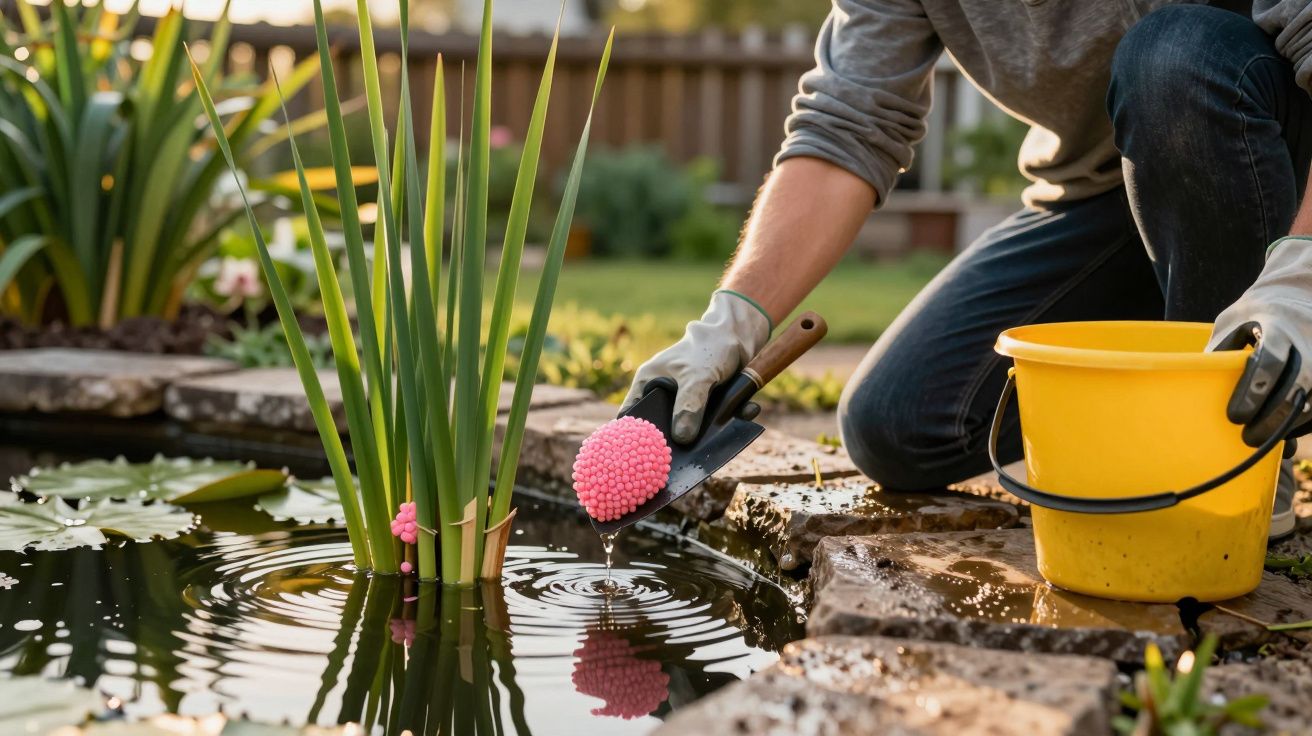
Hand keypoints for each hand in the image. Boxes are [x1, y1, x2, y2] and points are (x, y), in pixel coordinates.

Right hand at [621, 290, 770, 443]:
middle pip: (662, 429)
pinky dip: (733, 421)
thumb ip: (689, 405)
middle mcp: (664, 395)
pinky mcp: (707, 407)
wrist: (740, 336)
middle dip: (675, 445)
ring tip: (723, 437)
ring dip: (709, 436)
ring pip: (690, 430)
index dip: (634, 435)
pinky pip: (716, 423)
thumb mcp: (697, 376)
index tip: (645, 456)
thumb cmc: (709, 348)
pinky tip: (749, 410)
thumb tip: (682, 439)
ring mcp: (686, 403)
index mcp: (648, 383)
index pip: (632, 415)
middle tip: (685, 459)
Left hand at [1209, 236, 1311, 446]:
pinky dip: (1304, 423)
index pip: (1270, 361)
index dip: (1252, 392)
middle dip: (1272, 416)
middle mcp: (1308, 339)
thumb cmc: (1253, 315)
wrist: (1295, 296)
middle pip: (1297, 384)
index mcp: (1277, 324)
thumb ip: (1220, 354)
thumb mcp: (1230, 325)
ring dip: (1290, 425)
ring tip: (1263, 441)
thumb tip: (1203, 396)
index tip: (1233, 416)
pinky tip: (1284, 434)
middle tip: (1248, 438)